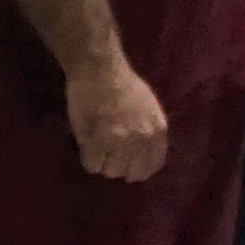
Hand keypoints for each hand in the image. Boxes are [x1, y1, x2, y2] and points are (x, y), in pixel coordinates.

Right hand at [66, 55, 170, 183]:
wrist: (101, 71)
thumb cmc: (124, 83)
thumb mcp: (149, 108)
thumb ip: (148, 130)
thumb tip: (141, 152)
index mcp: (158, 130)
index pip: (154, 164)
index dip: (141, 169)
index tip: (130, 166)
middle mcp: (143, 140)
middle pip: (132, 173)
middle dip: (120, 167)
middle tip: (109, 157)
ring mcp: (120, 142)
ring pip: (111, 171)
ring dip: (103, 163)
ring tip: (97, 148)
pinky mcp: (98, 142)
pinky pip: (93, 165)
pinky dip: (88, 159)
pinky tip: (87, 146)